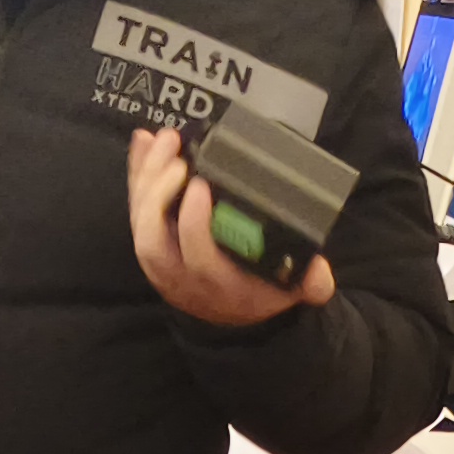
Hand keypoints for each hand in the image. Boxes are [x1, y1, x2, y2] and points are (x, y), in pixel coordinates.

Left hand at [127, 128, 335, 327]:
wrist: (230, 314)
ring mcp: (158, 260)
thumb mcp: (291, 291)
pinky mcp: (150, 241)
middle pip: (151, 237)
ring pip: (138, 221)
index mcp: (216, 284)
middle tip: (176, 154)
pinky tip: (144, 141)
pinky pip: (134, 208)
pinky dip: (136, 174)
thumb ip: (311, 285)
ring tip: (164, 139)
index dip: (192, 221)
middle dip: (157, 192)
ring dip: (145, 177)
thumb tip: (319, 270)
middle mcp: (179, 275)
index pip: (195, 255)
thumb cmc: (260, 291)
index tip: (201, 183)